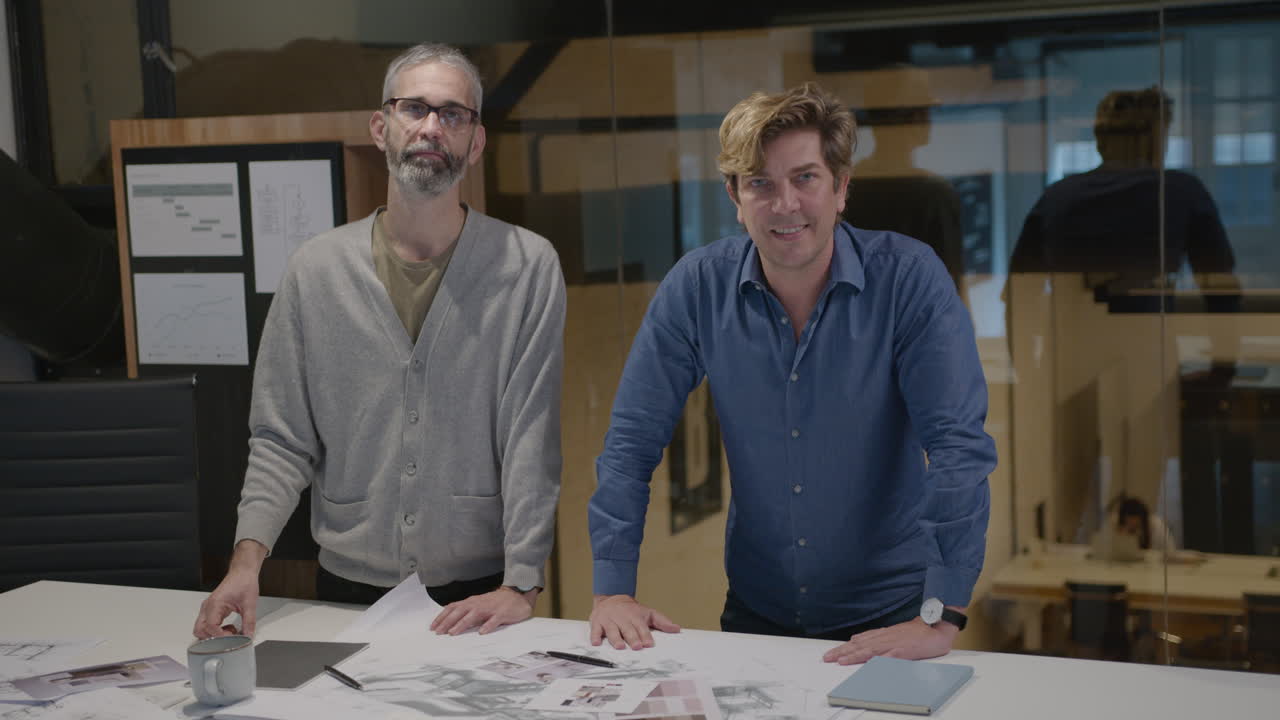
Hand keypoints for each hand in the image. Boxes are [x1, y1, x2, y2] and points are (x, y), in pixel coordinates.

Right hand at [193, 540, 266, 638]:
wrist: (242, 572)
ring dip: (214, 635)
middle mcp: (207, 607)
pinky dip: (216, 630)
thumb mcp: (250, 604)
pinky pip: (207, 625)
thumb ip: (249, 622)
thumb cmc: (244, 582)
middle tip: (229, 637)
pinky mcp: (210, 610)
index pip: (210, 627)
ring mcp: (207, 609)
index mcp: (215, 604)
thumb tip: (248, 636)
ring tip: (230, 630)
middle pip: (199, 631)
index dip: (221, 636)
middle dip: (213, 638)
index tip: (233, 638)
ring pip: (201, 629)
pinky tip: (229, 627)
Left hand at [429, 586, 536, 635]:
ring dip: (462, 624)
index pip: (453, 608)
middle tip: (438, 633)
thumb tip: (451, 624)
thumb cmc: (495, 603)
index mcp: (471, 602)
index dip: (442, 617)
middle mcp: (478, 604)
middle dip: (447, 622)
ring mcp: (490, 608)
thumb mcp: (478, 605)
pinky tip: (482, 632)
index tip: (432, 627)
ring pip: (474, 615)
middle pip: (460, 611)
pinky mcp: (502, 613)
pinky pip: (494, 620)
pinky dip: (487, 625)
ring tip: (453, 633)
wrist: (516, 596)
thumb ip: (466, 613)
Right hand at [589, 594, 679, 649]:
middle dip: (632, 638)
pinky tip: (596, 643)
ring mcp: (609, 620)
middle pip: (628, 629)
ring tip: (619, 647)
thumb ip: (662, 622)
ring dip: (615, 639)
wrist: (612, 597)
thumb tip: (677, 629)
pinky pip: (595, 630)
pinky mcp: (597, 622)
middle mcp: (622, 618)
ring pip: (612, 630)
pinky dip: (595, 636)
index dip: (645, 635)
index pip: (641, 627)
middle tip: (637, 646)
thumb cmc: (631, 610)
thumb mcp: (648, 613)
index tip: (649, 644)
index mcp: (635, 616)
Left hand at [822, 617, 957, 664]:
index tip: (831, 654)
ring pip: (871, 650)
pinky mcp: (906, 650)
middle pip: (860, 646)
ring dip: (855, 656)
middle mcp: (885, 638)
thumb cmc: (917, 632)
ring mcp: (895, 643)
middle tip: (828, 658)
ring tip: (842, 661)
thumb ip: (877, 637)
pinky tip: (871, 664)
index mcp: (882, 635)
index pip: (859, 642)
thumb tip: (858, 639)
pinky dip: (880, 660)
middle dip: (843, 652)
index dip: (844, 648)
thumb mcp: (893, 633)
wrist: (936, 625)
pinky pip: (891, 656)